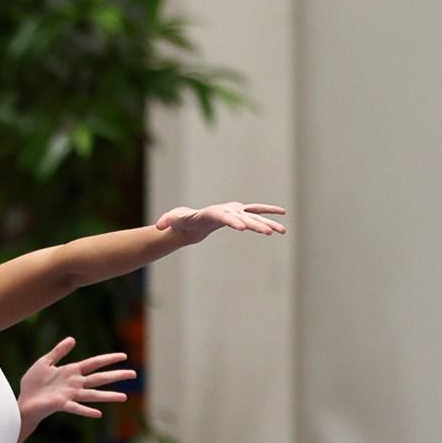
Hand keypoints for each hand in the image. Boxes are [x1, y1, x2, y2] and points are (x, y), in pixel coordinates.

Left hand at [18, 338, 135, 421]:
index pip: (94, 363)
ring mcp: (70, 395)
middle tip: (134, 374)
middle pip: (99, 378)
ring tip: (124, 397)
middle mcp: (75, 384)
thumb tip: (73, 339)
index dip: (108, 359)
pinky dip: (87, 411)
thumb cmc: (33, 383)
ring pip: (93, 394)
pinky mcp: (61, 404)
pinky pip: (76, 408)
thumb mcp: (45, 362)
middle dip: (116, 375)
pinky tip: (99, 414)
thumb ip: (59, 351)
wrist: (24, 400)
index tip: (124, 356)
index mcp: (72, 372)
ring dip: (108, 395)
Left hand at [157, 201, 286, 244]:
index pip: (223, 216)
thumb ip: (166, 221)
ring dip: (267, 223)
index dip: (232, 221)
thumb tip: (158, 226)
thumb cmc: (181, 221)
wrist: (189, 219)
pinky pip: (256, 212)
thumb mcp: (172, 221)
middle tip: (268, 233)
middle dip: (255, 225)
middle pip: (242, 217)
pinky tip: (283, 216)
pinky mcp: (239, 214)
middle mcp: (226, 209)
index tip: (243, 228)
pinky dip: (268, 213)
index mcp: (212, 212)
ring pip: (253, 217)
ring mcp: (234, 210)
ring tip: (282, 231)